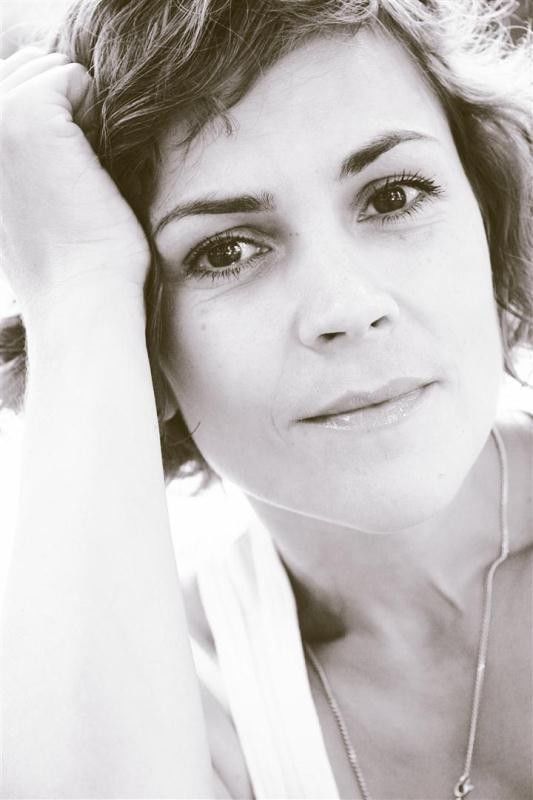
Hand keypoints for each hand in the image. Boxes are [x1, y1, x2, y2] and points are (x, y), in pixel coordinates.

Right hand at [0, 47, 150, 319]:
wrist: (80, 299)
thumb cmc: (71, 261)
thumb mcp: (27, 204)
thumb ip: (19, 159)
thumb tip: (54, 111)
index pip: (9, 87)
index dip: (52, 120)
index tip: (58, 178)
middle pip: (28, 69)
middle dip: (65, 109)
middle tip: (72, 177)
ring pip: (49, 69)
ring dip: (80, 112)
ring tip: (78, 172)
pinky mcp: (28, 117)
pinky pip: (74, 76)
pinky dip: (96, 112)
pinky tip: (90, 163)